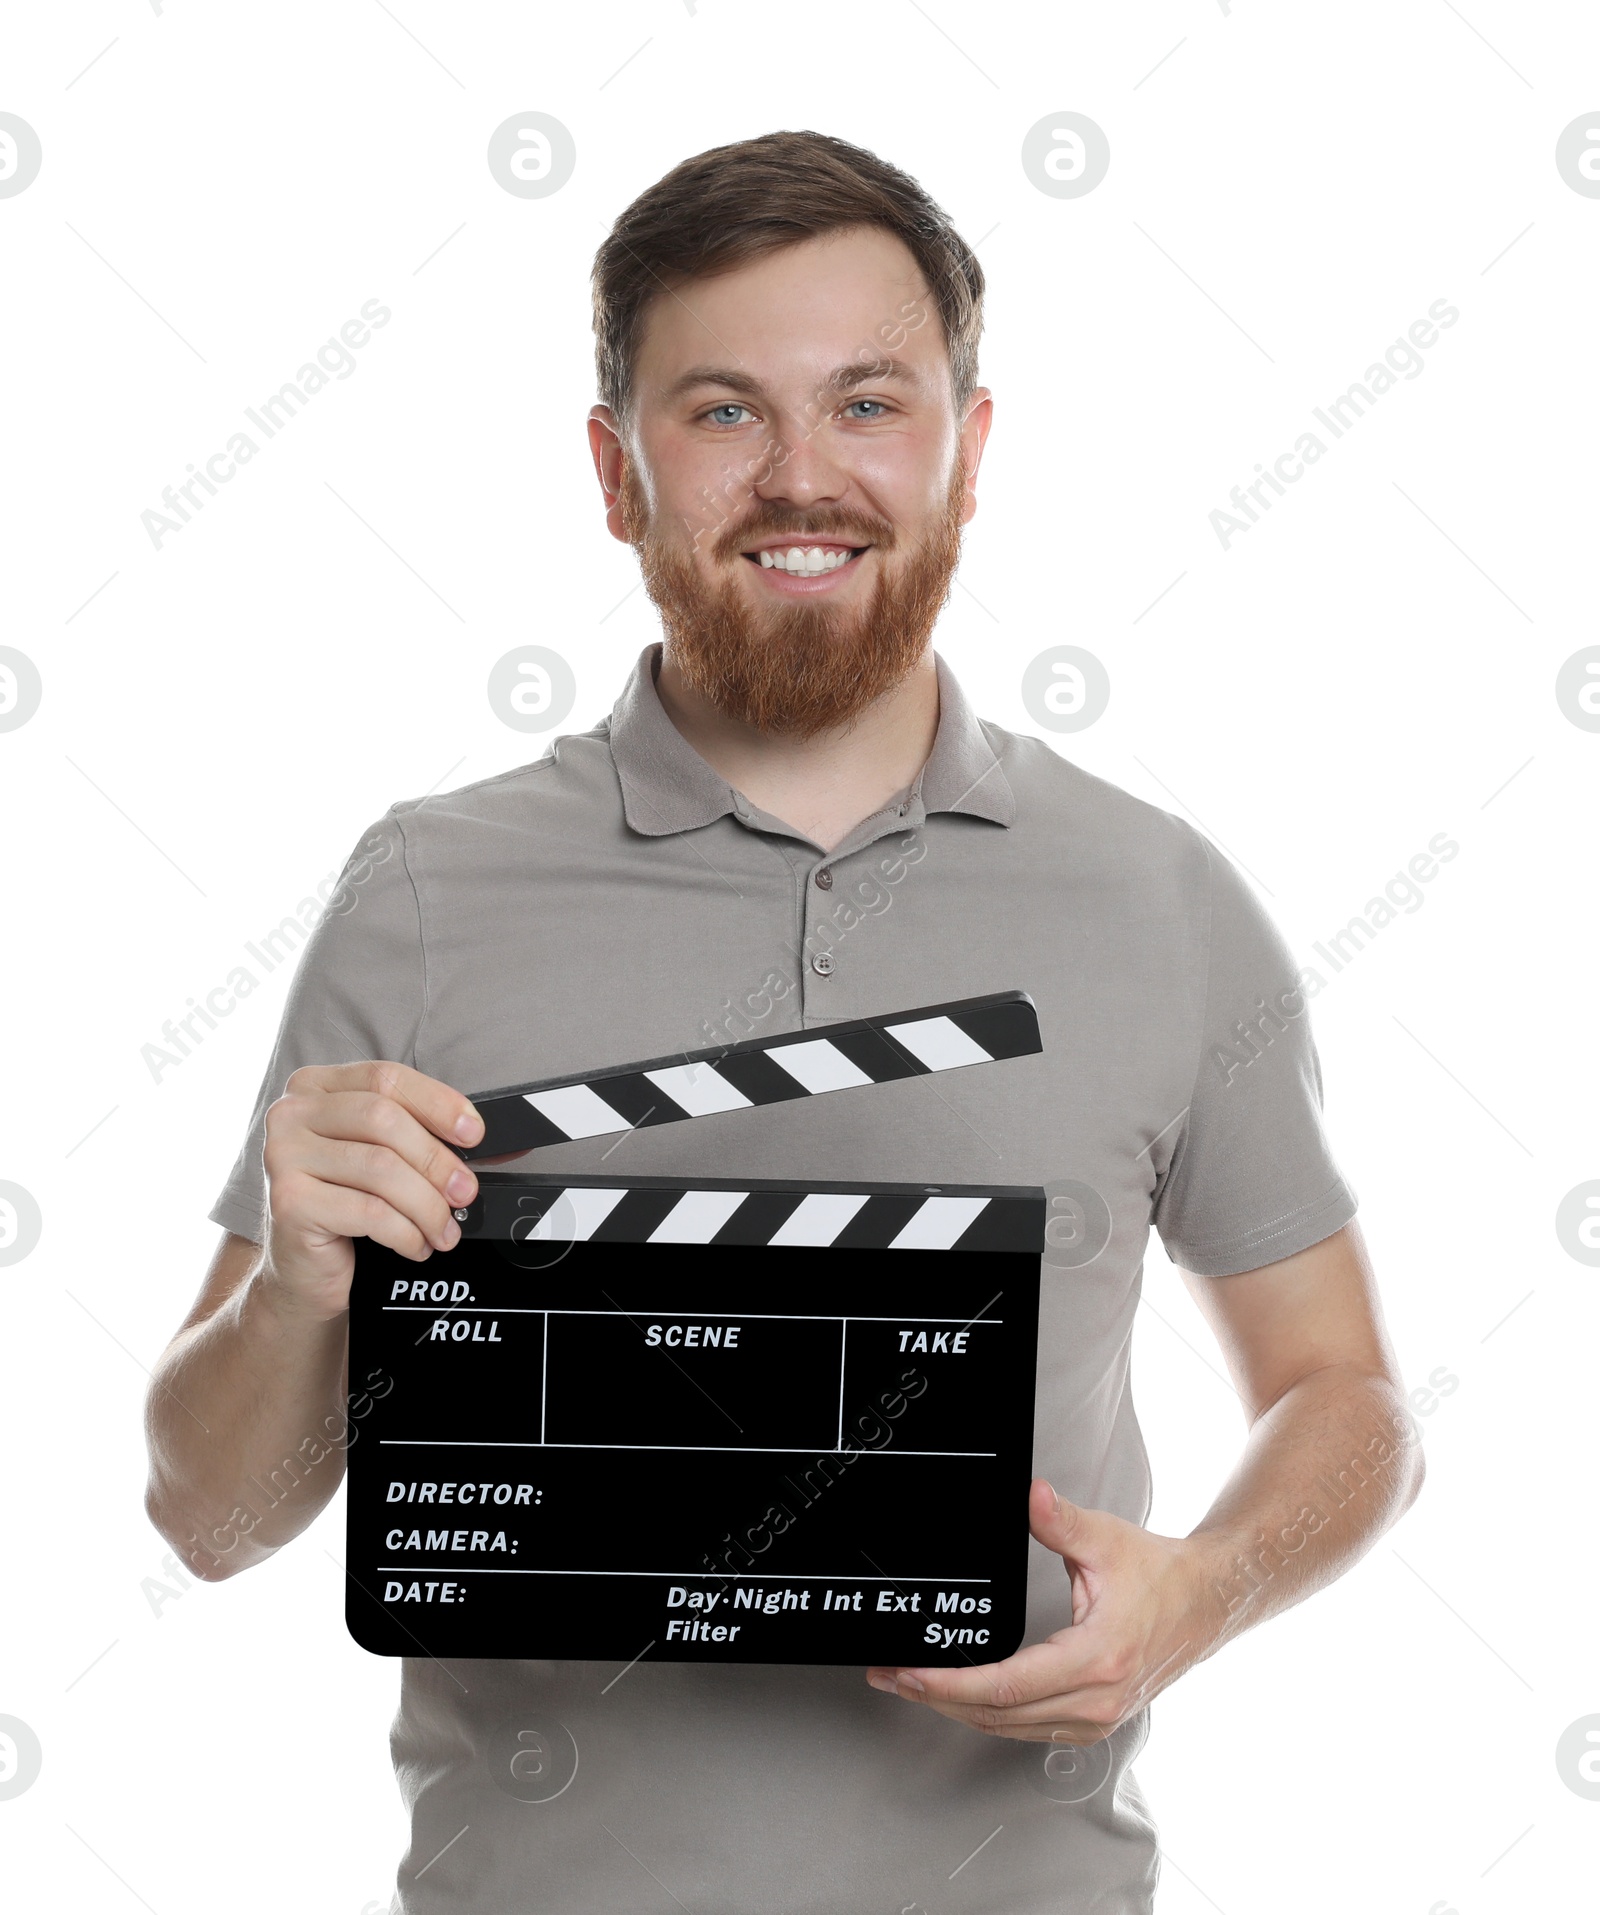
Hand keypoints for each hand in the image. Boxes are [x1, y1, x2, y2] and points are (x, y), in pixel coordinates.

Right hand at [259, 1060, 483, 1321]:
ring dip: (427, 1204)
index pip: (386, 1078)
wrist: (303, 1271)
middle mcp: (291, 1114)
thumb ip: (430, 1142)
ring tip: (444, 1228)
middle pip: (383, 1119)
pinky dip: (406, 1232)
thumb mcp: (387, 1162)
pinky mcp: (288, 1202)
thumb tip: (502, 1146)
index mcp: (316, 1088)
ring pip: (380, 1168)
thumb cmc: (346, 1208)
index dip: (437, 1102)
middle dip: (437, 1160)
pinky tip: (416, 1244)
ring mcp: (281, 1156)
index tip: (472, 1133)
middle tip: (466, 1192)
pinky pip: (368, 1211)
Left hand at [864, 1479, 1220, 1742]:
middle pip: (999, 1714)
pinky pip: (1028, 1727)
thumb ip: (1060, 1520)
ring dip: (957, 1709)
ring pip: (1010, 1728)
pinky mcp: (1094, 1719)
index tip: (912, 1674)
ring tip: (913, 1686)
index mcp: (1097, 1658)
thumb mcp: (1107, 1539)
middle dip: (936, 1698)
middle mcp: (1097, 1699)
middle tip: (890, 1677)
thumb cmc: (1162, 1575)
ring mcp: (1097, 1717)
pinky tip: (962, 1696)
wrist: (1207, 1603)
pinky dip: (989, 1714)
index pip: (1008, 1685)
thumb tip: (1029, 1495)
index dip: (951, 1684)